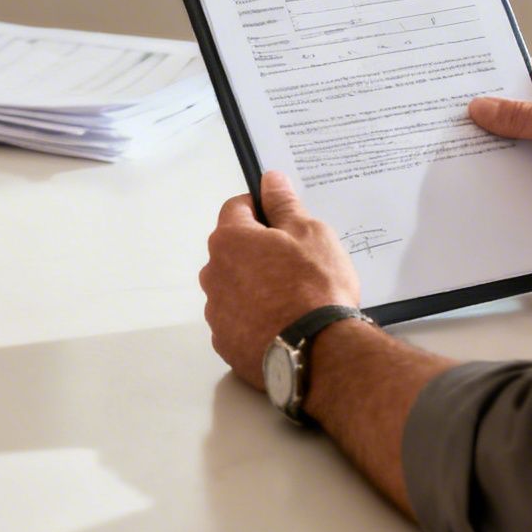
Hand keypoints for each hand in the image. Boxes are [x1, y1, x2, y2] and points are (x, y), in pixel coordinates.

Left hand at [201, 171, 361, 390]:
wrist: (318, 352)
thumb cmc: (315, 286)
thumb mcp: (310, 233)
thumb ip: (284, 204)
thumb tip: (269, 180)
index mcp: (229, 240)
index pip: (236, 208)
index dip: (261, 209)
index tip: (284, 221)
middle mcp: (213, 274)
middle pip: (232, 250)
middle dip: (257, 251)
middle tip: (294, 263)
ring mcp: (216, 312)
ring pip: (234, 286)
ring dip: (254, 286)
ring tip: (291, 299)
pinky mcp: (225, 343)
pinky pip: (237, 320)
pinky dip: (253, 318)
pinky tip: (281, 324)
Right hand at [469, 60, 531, 244]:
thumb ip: (524, 118)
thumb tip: (482, 107)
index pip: (523, 75)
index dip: (492, 79)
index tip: (458, 83)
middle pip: (514, 115)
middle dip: (487, 122)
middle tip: (447, 122)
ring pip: (516, 150)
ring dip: (496, 156)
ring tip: (455, 156)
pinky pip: (525, 181)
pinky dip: (507, 185)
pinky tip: (481, 187)